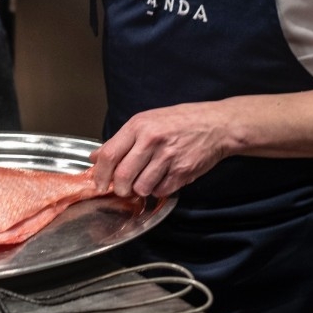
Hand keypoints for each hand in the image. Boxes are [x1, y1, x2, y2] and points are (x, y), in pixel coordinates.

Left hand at [88, 101, 232, 198]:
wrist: (216, 125)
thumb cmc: (179, 121)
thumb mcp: (146, 121)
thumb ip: (120, 140)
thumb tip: (96, 157)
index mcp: (138, 126)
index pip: (109, 155)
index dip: (100, 174)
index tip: (99, 184)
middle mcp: (151, 140)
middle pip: (123, 176)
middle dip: (119, 188)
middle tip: (123, 189)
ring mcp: (168, 157)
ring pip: (141, 187)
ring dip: (141, 190)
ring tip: (147, 180)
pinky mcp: (182, 171)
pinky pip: (161, 191)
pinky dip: (158, 190)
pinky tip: (163, 179)